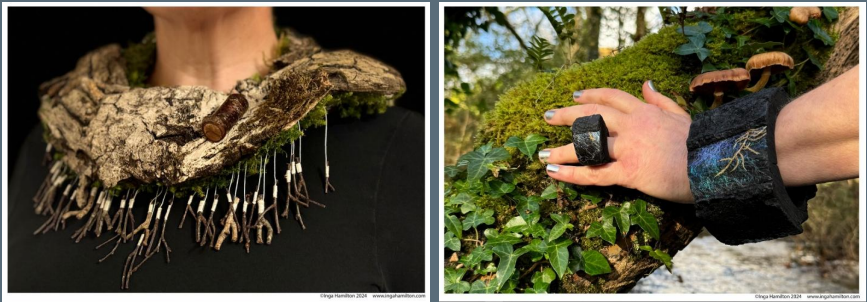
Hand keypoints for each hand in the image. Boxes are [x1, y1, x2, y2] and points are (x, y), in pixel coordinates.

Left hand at [540, 81, 694, 202]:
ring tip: (542, 154)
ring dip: (561, 150)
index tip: (575, 95)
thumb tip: (646, 84)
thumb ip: (661, 100)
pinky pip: (593, 174)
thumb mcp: (682, 116)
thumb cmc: (701, 145)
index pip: (612, 97)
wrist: (714, 166)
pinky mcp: (630, 172)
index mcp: (645, 112)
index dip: (591, 95)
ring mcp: (629, 148)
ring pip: (587, 145)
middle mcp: (632, 126)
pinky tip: (554, 173)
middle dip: (567, 115)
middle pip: (592, 115)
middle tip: (548, 116)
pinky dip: (571, 174)